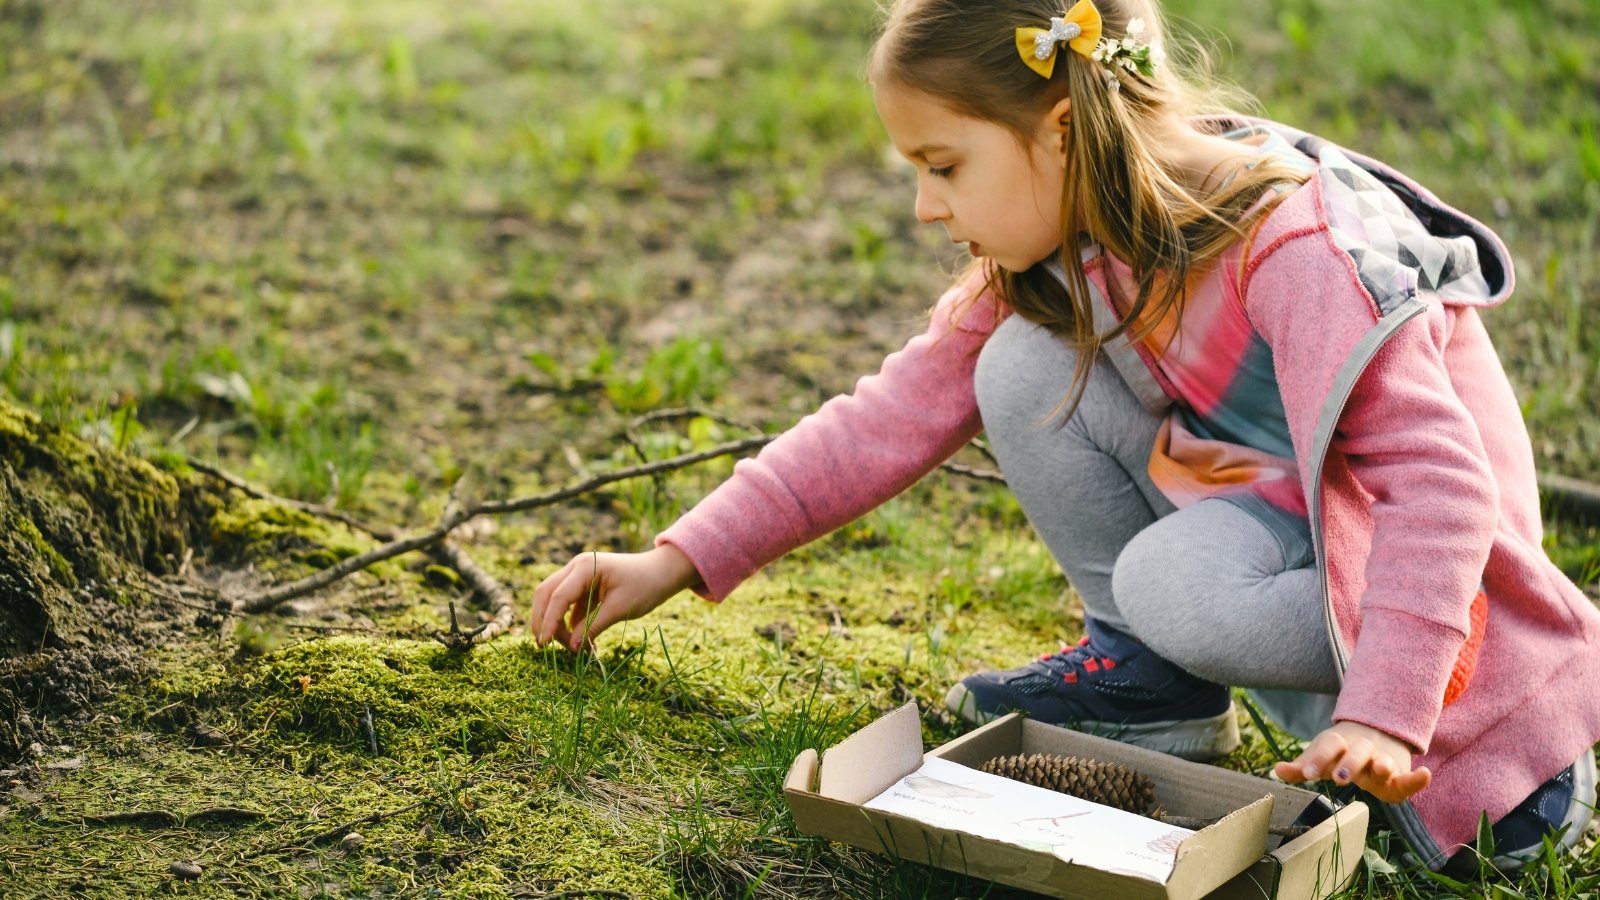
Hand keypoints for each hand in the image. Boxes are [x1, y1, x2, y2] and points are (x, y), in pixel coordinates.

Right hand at [529, 545, 700, 650]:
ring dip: (557, 625)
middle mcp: (576, 568)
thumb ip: (593, 627)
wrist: (662, 573)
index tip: (544, 644)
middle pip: (546, 594)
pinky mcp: (583, 588)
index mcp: (585, 567)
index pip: (558, 596)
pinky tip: (583, 644)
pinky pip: (568, 608)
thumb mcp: (619, 609)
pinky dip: (571, 625)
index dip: (548, 621)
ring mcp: (578, 577)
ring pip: (554, 601)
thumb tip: (572, 648)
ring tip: (575, 649)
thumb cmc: (645, 586)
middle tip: (545, 647)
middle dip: (543, 621)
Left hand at [1273, 721, 1431, 802]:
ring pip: (1383, 761)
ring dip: (1382, 765)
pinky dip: (1418, 778)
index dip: (1317, 758)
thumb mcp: (1320, 757)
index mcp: (1339, 744)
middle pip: (1356, 752)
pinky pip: (1409, 778)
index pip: (1327, 746)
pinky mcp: (1399, 776)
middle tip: (1340, 778)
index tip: (1307, 772)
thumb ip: (1302, 766)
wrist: (1373, 734)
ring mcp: (1382, 760)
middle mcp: (1361, 749)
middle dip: (1349, 764)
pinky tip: (1425, 775)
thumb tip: (1276, 770)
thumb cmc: (1339, 754)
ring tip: (1381, 769)